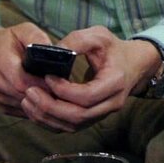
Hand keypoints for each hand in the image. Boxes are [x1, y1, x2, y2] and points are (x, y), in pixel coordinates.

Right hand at [0, 22, 54, 115]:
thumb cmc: (6, 41)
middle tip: (64, 90)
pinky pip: (21, 112)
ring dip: (41, 102)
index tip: (60, 82)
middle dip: (45, 94)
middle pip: (24, 95)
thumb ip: (37, 37)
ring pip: (24, 106)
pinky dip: (35, 108)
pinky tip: (45, 100)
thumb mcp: (22, 30)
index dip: (43, 84)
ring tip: (57, 94)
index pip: (22, 80)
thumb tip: (55, 50)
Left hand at [15, 27, 162, 132]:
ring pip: (73, 125)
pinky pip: (71, 126)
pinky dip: (51, 121)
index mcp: (115, 82)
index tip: (47, 76)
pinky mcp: (94, 118)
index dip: (63, 90)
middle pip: (78, 116)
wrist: (135, 63)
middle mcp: (112, 103)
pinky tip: (36, 110)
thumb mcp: (99, 36)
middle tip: (29, 93)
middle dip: (50, 107)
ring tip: (28, 101)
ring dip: (47, 117)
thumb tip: (53, 51)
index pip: (86, 96)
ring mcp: (104, 113)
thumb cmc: (115, 49)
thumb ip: (77, 40)